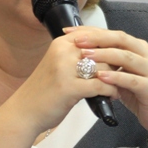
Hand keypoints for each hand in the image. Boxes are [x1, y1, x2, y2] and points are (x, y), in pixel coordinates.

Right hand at [2, 32, 119, 136]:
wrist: (24, 111)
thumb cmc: (45, 90)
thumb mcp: (59, 64)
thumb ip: (78, 55)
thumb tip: (108, 52)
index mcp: (61, 43)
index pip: (95, 35)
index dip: (111, 45)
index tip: (120, 56)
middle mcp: (63, 52)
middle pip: (103, 51)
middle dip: (116, 64)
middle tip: (123, 74)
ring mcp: (65, 69)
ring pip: (104, 68)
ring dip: (116, 78)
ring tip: (119, 86)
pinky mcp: (69, 88)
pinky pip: (100, 86)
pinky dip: (111, 91)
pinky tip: (113, 96)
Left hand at [65, 26, 147, 147]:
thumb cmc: (140, 93)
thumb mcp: (122, 74)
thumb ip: (108, 64)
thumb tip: (82, 54)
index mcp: (138, 48)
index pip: (112, 33)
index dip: (91, 31)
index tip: (70, 32)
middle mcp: (145, 55)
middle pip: (120, 39)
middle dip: (96, 38)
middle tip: (76, 40)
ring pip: (126, 57)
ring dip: (104, 55)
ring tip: (85, 55)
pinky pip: (132, 80)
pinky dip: (116, 78)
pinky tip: (101, 77)